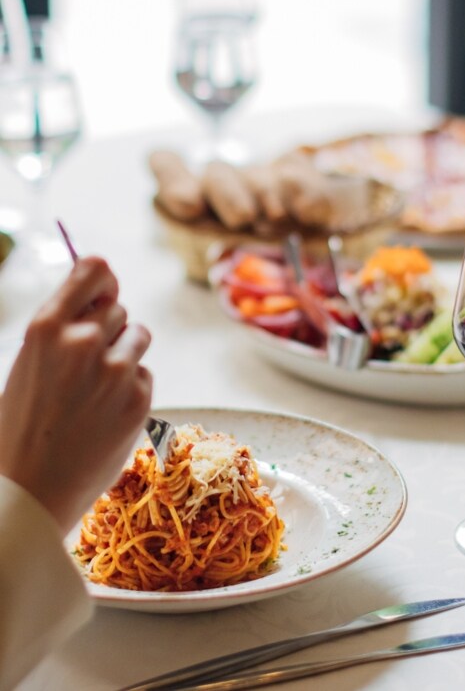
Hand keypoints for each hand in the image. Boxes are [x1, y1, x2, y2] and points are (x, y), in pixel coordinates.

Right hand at [0, 256, 152, 533]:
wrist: (29, 491)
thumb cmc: (22, 426)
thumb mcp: (29, 363)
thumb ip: (65, 328)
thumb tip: (105, 296)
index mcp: (47, 327)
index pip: (94, 269)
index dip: (104, 280)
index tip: (105, 292)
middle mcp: (84, 341)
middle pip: (119, 307)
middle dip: (109, 329)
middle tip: (88, 365)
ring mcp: (115, 369)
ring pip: (139, 336)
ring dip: (125, 353)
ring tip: (96, 388)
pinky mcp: (139, 397)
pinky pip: (144, 373)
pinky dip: (131, 388)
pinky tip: (104, 414)